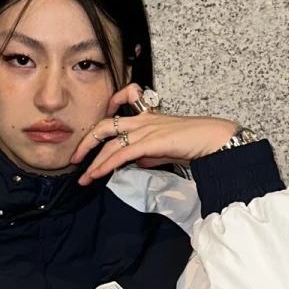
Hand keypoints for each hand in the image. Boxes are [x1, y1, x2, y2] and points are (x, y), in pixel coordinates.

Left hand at [72, 83, 238, 184]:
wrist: (213, 139)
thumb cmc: (194, 142)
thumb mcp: (165, 148)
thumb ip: (148, 154)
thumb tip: (135, 162)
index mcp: (146, 117)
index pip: (117, 111)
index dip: (101, 120)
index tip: (89, 137)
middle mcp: (142, 120)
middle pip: (104, 126)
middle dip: (85, 143)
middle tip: (75, 159)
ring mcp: (145, 129)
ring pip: (109, 143)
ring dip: (93, 161)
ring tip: (83, 177)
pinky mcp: (150, 141)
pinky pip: (121, 153)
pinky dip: (106, 165)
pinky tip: (97, 174)